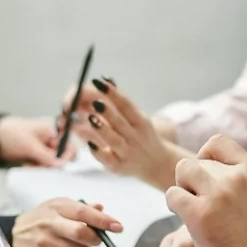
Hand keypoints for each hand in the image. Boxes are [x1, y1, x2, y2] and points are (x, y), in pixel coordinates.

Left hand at [0, 115, 74, 166]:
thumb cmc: (12, 133)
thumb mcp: (30, 145)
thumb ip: (47, 156)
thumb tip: (61, 164)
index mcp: (53, 130)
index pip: (68, 146)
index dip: (65, 157)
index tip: (57, 165)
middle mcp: (51, 139)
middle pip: (61, 156)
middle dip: (51, 163)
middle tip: (40, 165)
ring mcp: (45, 148)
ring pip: (52, 163)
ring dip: (43, 167)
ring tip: (31, 164)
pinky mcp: (38, 155)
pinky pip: (43, 165)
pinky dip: (37, 167)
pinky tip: (28, 164)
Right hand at [12, 199, 122, 246]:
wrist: (14, 236)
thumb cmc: (40, 219)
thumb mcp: (58, 206)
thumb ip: (81, 208)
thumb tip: (100, 207)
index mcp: (58, 207)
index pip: (84, 212)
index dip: (103, 220)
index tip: (117, 226)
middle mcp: (51, 223)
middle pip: (82, 234)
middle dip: (95, 240)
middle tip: (95, 240)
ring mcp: (46, 242)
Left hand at [60, 78, 177, 188]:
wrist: (156, 164)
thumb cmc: (141, 136)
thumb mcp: (137, 118)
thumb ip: (121, 102)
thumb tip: (106, 79)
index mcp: (141, 122)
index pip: (126, 105)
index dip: (113, 93)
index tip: (99, 82)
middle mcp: (136, 137)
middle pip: (120, 122)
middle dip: (108, 112)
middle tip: (95, 102)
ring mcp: (128, 153)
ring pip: (114, 141)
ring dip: (103, 130)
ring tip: (90, 118)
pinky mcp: (119, 167)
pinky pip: (108, 160)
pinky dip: (99, 152)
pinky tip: (89, 143)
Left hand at [165, 135, 246, 246]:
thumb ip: (234, 176)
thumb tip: (203, 158)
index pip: (218, 141)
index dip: (205, 156)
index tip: (206, 178)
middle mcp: (237, 178)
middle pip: (195, 160)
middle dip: (191, 180)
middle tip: (199, 202)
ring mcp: (218, 194)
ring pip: (182, 171)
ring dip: (181, 189)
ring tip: (191, 207)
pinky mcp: (200, 214)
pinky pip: (172, 194)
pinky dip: (173, 206)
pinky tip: (185, 219)